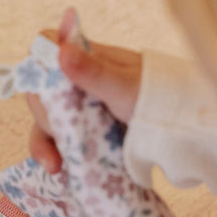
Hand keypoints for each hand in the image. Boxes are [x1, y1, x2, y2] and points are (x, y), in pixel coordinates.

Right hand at [28, 8, 142, 173]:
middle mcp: (76, 81)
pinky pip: (56, 141)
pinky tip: (58, 168)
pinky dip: (53, 154)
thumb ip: (93, 71)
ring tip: (54, 165)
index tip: (41, 87)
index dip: (38, 65)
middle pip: (40, 90)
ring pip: (46, 120)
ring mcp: (77, 108)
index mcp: (85, 58)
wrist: (179, 123)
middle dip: (43, 115)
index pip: (45, 48)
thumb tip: (62, 51)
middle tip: (58, 132)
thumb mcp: (124, 84)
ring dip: (43, 143)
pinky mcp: (80, 132)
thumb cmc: (155, 95)